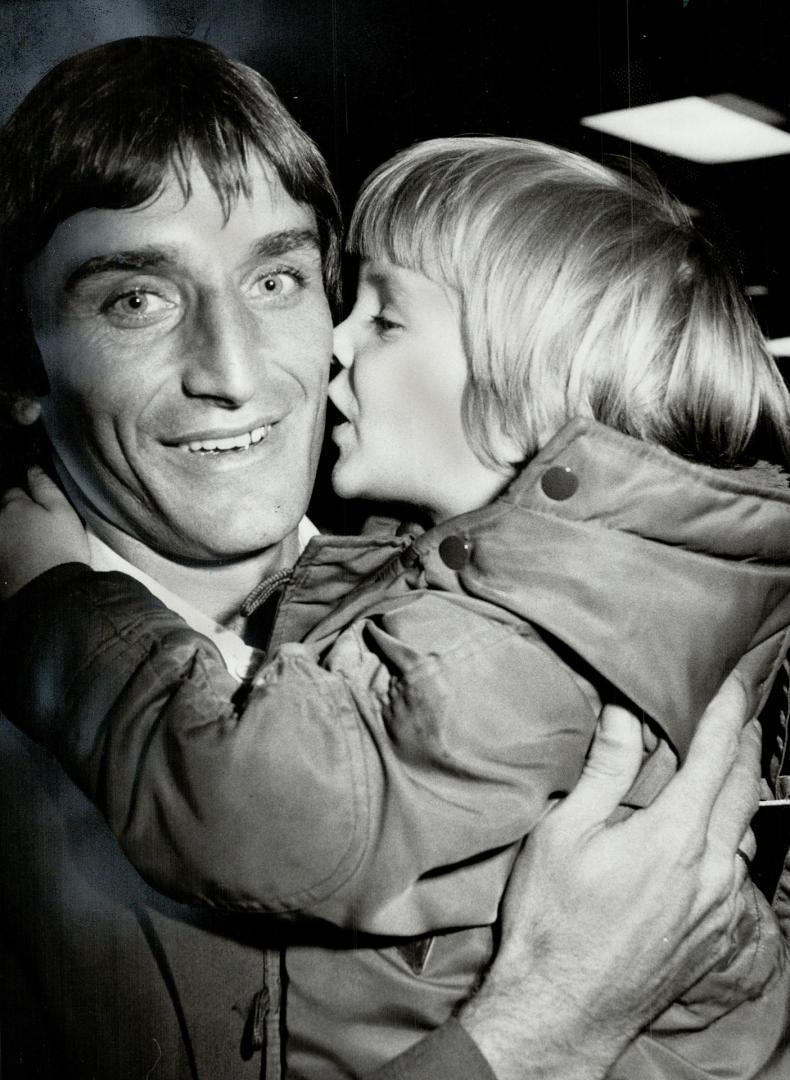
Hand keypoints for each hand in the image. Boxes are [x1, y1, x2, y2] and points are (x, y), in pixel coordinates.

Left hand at [0, 466, 88, 598]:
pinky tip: (27, 564)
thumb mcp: (62, 511)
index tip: (44, 511)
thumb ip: (45, 486)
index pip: (14, 492)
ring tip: (34, 550)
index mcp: (11, 506)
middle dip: (16, 518)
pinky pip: (4, 553)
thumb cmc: (60, 549)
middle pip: (4, 513)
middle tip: (40, 532)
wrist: (50, 595)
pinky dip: (11, 555)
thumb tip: (32, 468)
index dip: (30, 499)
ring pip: (4, 534)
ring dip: (13, 536)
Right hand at [460, 672, 758, 1079]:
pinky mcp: (717, 936)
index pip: (715, 753)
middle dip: (745, 741)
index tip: (731, 678)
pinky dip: (736, 836)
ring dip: (742, 789)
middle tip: (739, 711)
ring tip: (728, 764)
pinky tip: (716, 833)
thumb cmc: (552, 922)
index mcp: (674, 837)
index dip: (726, 708)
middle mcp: (712, 870)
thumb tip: (625, 715)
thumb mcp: (565, 834)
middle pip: (745, 787)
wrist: (562, 1010)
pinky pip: (740, 871)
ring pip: (749, 830)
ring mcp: (720, 908)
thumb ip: (605, 770)